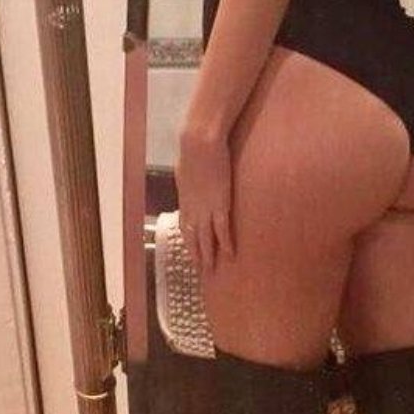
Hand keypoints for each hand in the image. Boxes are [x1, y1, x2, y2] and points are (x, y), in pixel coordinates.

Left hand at [176, 125, 234, 273]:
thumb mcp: (185, 167)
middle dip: (196, 254)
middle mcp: (192, 209)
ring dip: (208, 255)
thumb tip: (188, 177)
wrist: (199, 143)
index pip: (185, 226)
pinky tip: (229, 255)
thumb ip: (188, 177)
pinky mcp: (220, 205)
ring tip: (211, 270)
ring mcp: (205, 208)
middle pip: (193, 237)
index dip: (188, 240)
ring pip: (206, 238)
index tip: (192, 251)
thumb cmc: (192, 149)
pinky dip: (225, 244)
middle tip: (200, 270)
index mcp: (184, 199)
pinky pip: (222, 230)